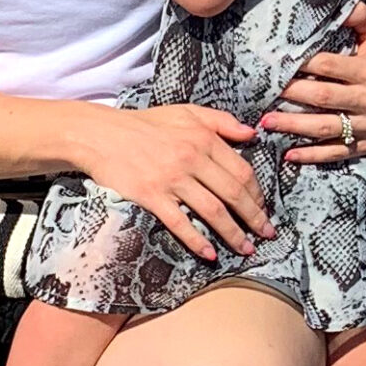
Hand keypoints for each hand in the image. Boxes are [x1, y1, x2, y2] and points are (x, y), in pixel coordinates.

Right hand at [79, 102, 268, 260]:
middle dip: (254, 218)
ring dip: (233, 234)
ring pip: (213, 211)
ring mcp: (171, 179)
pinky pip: (180, 223)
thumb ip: (221, 121)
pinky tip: (209, 253)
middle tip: (266, 234)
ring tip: (245, 249)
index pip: (242, 171)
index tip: (263, 208)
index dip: (257, 194)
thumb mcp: (185, 112)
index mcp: (203, 138)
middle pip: (233, 194)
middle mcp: (192, 158)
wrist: (100, 135)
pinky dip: (197, 240)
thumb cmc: (144, 124)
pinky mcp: (151, 195)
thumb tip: (252, 133)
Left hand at [260, 2, 365, 164]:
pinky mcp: (364, 145)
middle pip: (324, 98)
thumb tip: (337, 0)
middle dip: (292, 95)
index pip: (330, 66)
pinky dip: (311, 155)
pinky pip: (335, 153)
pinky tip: (288, 153)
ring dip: (294, 127)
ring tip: (267, 122)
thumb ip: (359, 16)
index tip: (278, 63)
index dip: (304, 64)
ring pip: (326, 128)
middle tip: (264, 93)